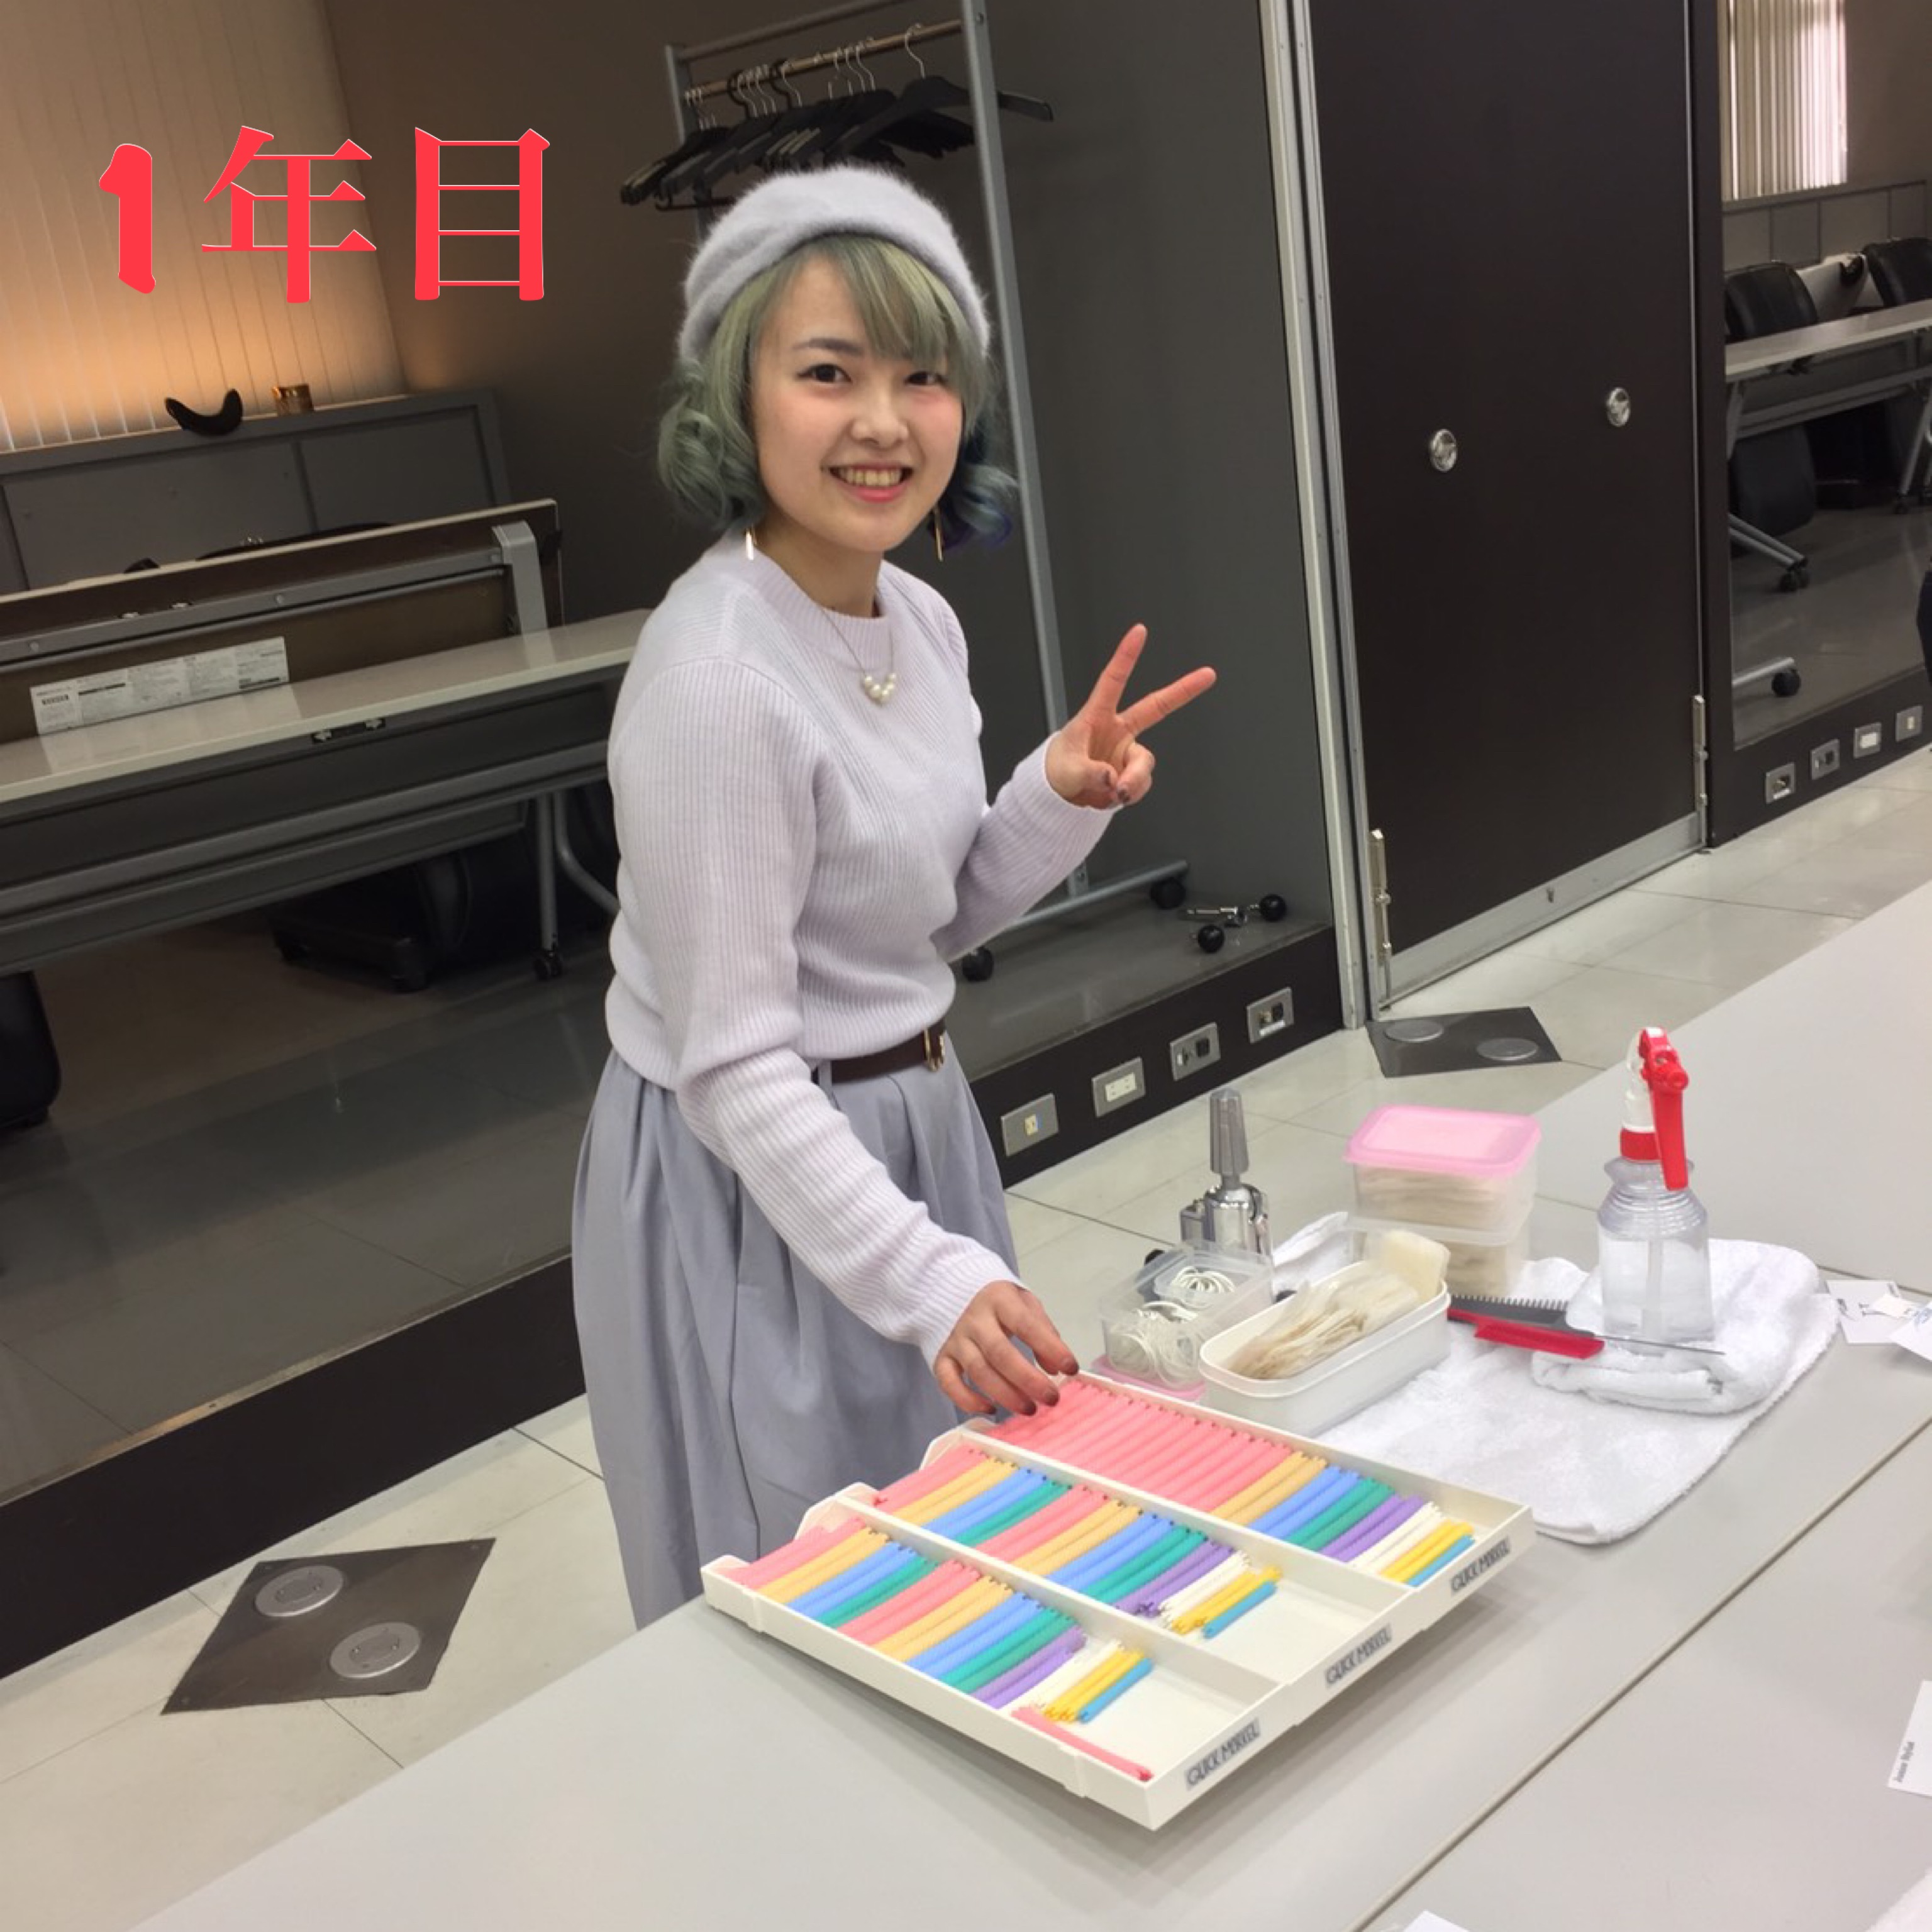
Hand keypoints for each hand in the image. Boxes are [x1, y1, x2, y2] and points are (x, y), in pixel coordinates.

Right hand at [934, 1281, 1079, 1416]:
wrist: (952, 1290)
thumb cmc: (998, 1303)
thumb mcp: (1024, 1303)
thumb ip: (1043, 1331)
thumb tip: (1056, 1368)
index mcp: (999, 1299)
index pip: (1026, 1324)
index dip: (1049, 1347)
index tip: (1070, 1368)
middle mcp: (974, 1319)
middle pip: (1000, 1353)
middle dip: (1028, 1380)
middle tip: (1051, 1398)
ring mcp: (955, 1339)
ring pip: (978, 1371)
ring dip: (1006, 1394)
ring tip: (1029, 1408)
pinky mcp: (941, 1357)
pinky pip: (949, 1382)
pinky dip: (967, 1400)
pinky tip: (990, 1409)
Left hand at [1045, 624, 1216, 808]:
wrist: (1059, 797)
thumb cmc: (1056, 772)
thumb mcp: (1066, 772)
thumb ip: (1091, 774)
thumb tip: (1113, 778)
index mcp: (1097, 718)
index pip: (1113, 681)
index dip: (1126, 657)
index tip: (1139, 632)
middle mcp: (1117, 731)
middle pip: (1156, 707)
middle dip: (1183, 691)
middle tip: (1208, 674)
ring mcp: (1126, 753)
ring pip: (1146, 762)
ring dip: (1134, 780)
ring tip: (1115, 792)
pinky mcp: (1131, 774)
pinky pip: (1141, 784)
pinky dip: (1130, 794)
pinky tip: (1113, 797)